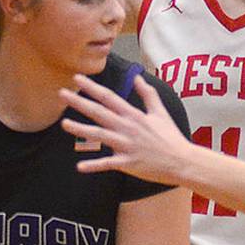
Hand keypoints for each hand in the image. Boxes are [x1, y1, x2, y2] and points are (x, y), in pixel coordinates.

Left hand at [60, 75, 194, 184]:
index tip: (77, 78)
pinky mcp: (127, 163)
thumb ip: (148, 94)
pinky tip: (79, 166)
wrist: (182, 161)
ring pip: (99, 135)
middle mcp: (127, 128)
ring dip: (80, 130)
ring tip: (64, 124)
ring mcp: (126, 146)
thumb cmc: (171, 137)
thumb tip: (138, 78)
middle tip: (61, 93)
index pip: (109, 97)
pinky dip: (94, 165)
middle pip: (99, 112)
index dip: (91, 87)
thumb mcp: (161, 112)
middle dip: (79, 102)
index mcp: (134, 115)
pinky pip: (107, 164)